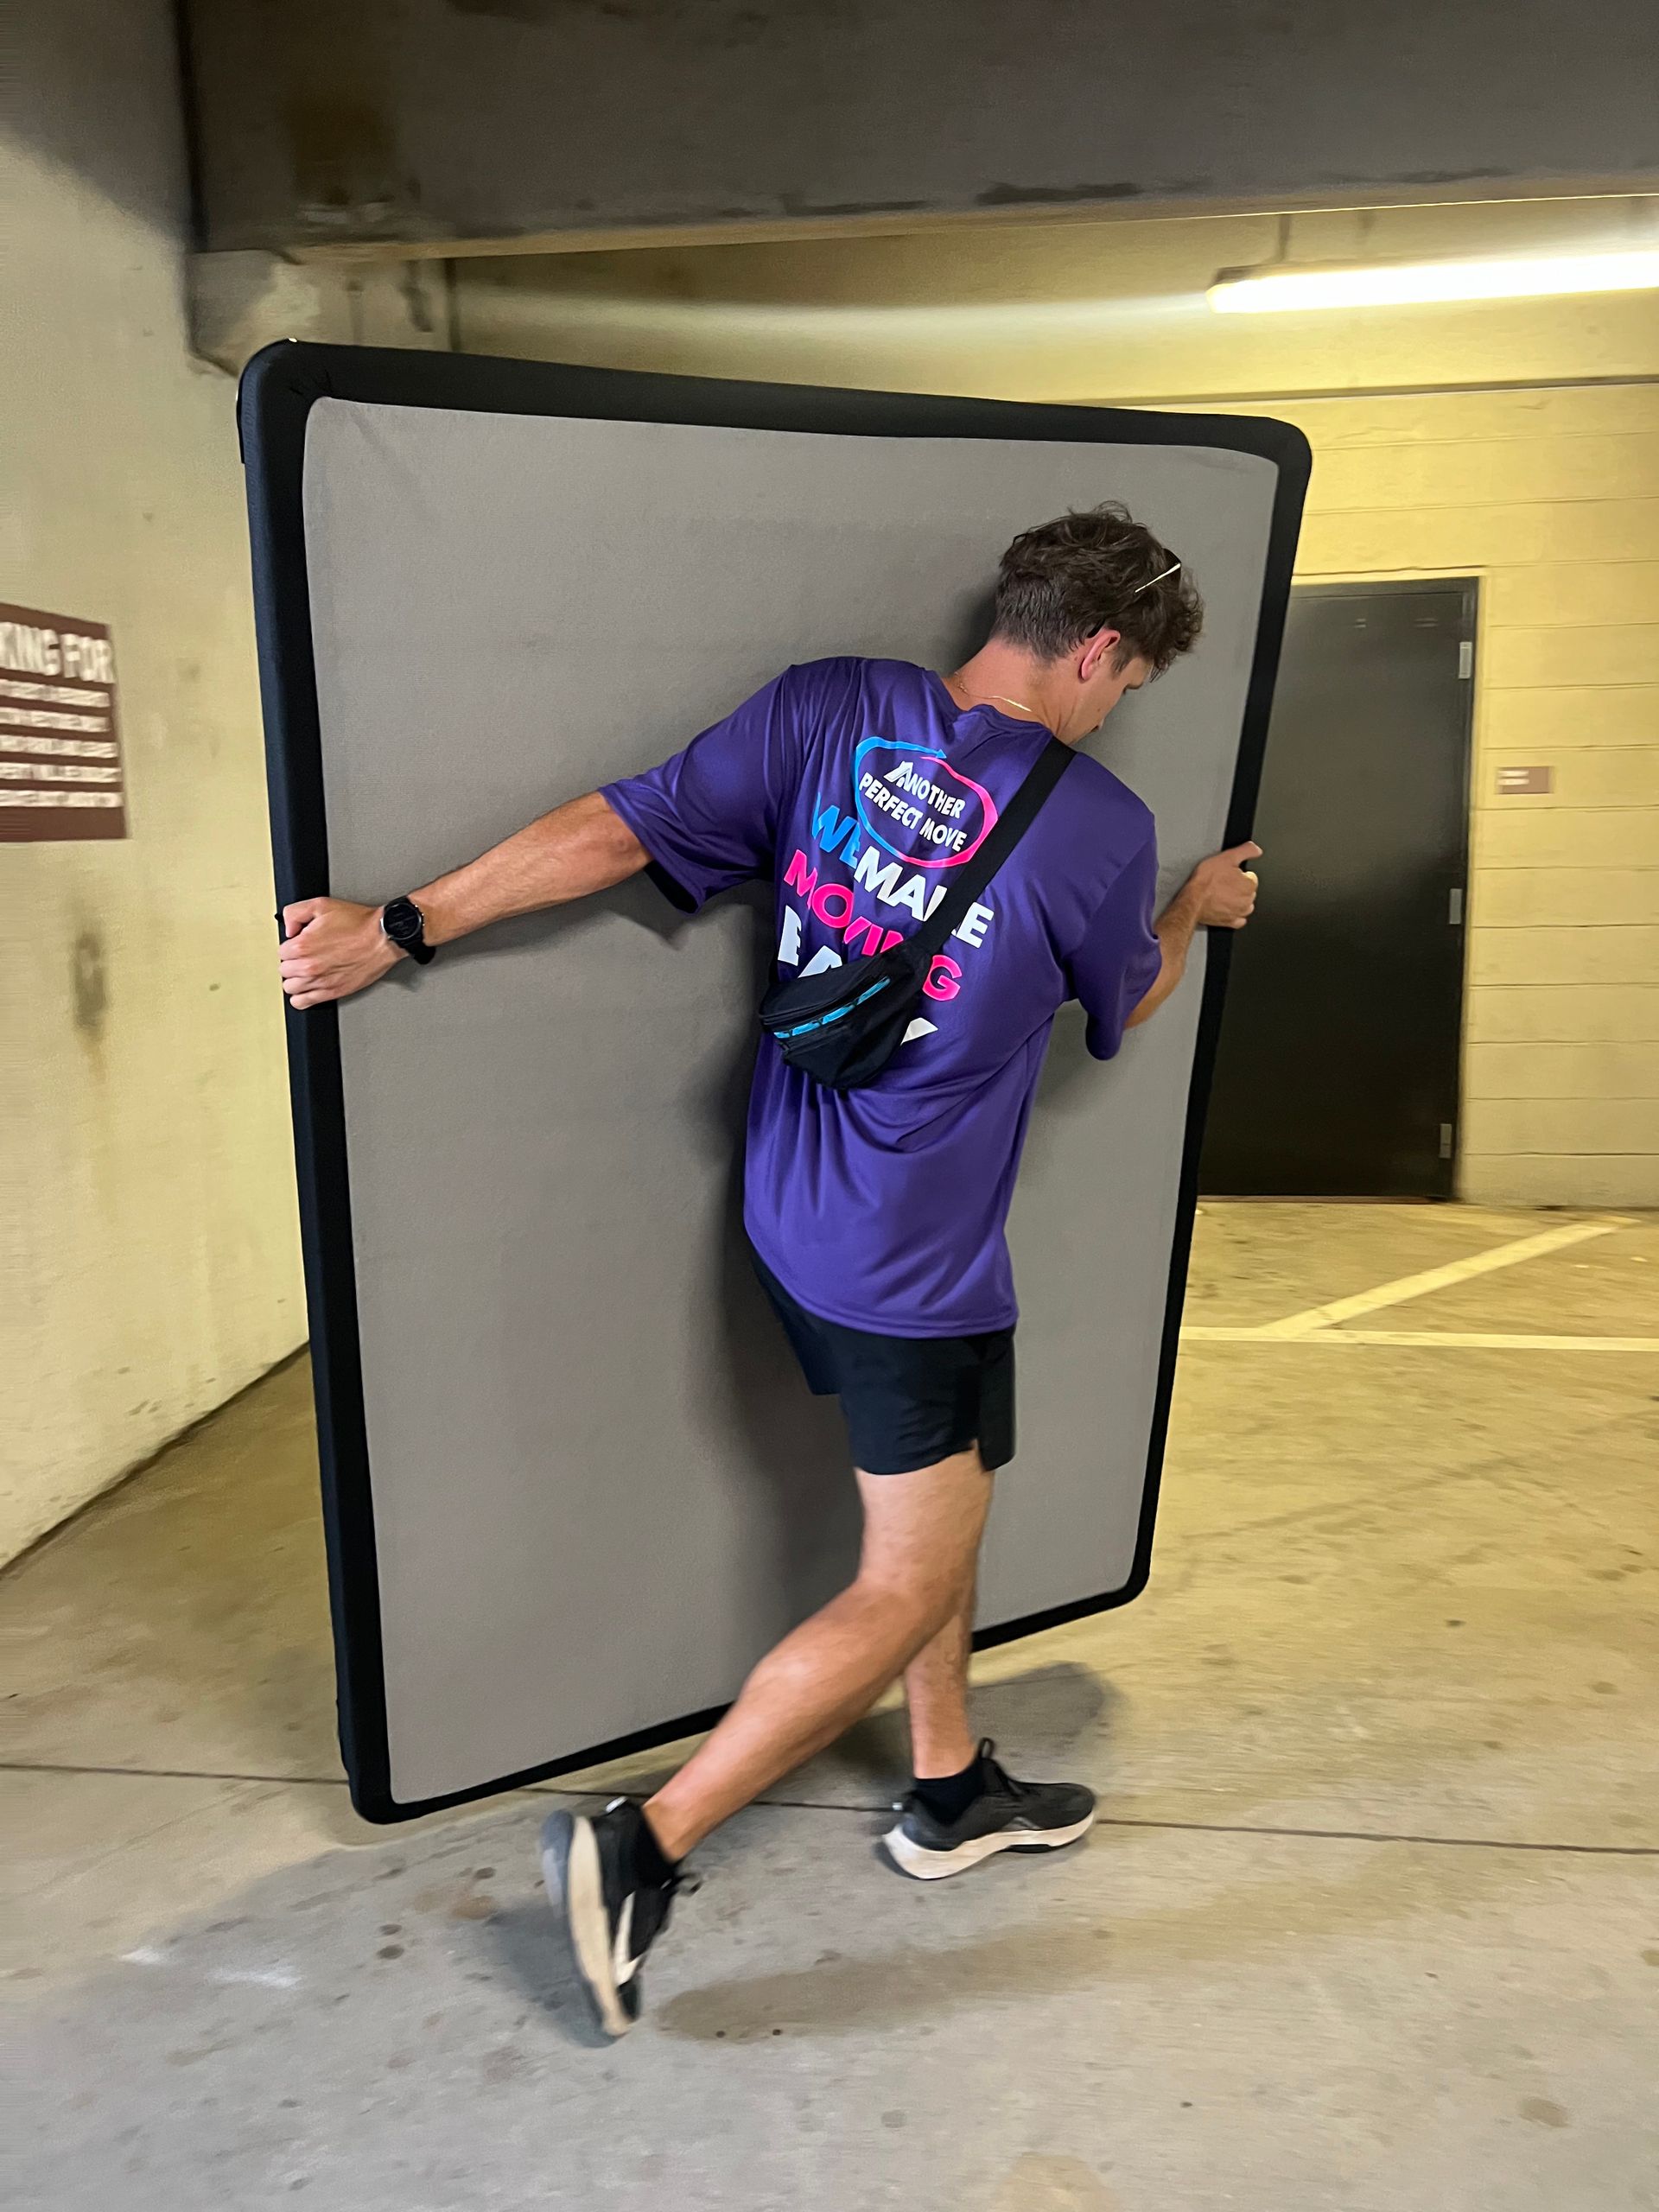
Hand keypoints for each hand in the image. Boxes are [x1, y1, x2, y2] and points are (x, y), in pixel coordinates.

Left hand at [278, 898, 401, 1008]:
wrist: (382, 938)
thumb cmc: (358, 923)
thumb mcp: (322, 905)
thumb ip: (295, 913)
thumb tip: (288, 928)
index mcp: (303, 945)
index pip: (281, 951)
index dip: (292, 945)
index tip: (302, 943)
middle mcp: (308, 966)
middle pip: (284, 970)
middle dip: (293, 962)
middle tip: (305, 956)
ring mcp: (319, 981)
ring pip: (290, 987)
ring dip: (296, 979)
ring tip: (306, 971)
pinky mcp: (331, 992)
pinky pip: (301, 1002)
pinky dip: (300, 997)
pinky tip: (307, 988)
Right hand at [1185, 841, 1260, 930]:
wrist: (1192, 900)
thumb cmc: (1206, 880)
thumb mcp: (1227, 857)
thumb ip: (1246, 851)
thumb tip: (1257, 850)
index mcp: (1249, 885)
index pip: (1251, 877)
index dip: (1239, 873)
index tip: (1229, 874)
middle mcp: (1247, 900)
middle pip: (1248, 891)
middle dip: (1239, 887)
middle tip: (1224, 882)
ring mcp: (1239, 913)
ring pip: (1246, 905)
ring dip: (1238, 900)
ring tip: (1224, 894)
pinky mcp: (1230, 922)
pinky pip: (1239, 920)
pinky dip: (1235, 914)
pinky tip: (1227, 908)